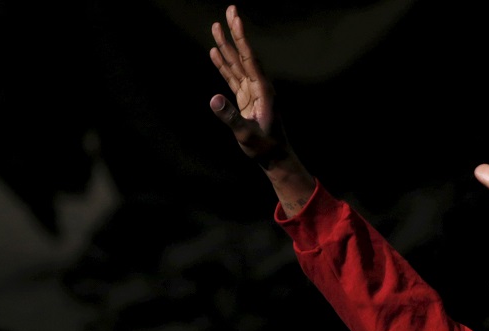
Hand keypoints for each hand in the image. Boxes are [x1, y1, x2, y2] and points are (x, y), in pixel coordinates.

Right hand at [209, 5, 313, 216]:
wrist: (274, 157)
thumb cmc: (264, 147)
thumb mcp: (246, 134)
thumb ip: (230, 117)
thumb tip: (213, 99)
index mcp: (263, 90)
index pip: (249, 58)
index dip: (241, 38)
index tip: (235, 19)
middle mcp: (258, 86)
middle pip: (243, 54)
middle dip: (235, 33)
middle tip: (230, 9)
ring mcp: (251, 92)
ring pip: (236, 64)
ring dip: (226, 45)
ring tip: (215, 26)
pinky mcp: (245, 99)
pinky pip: (232, 77)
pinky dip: (223, 65)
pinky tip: (214, 52)